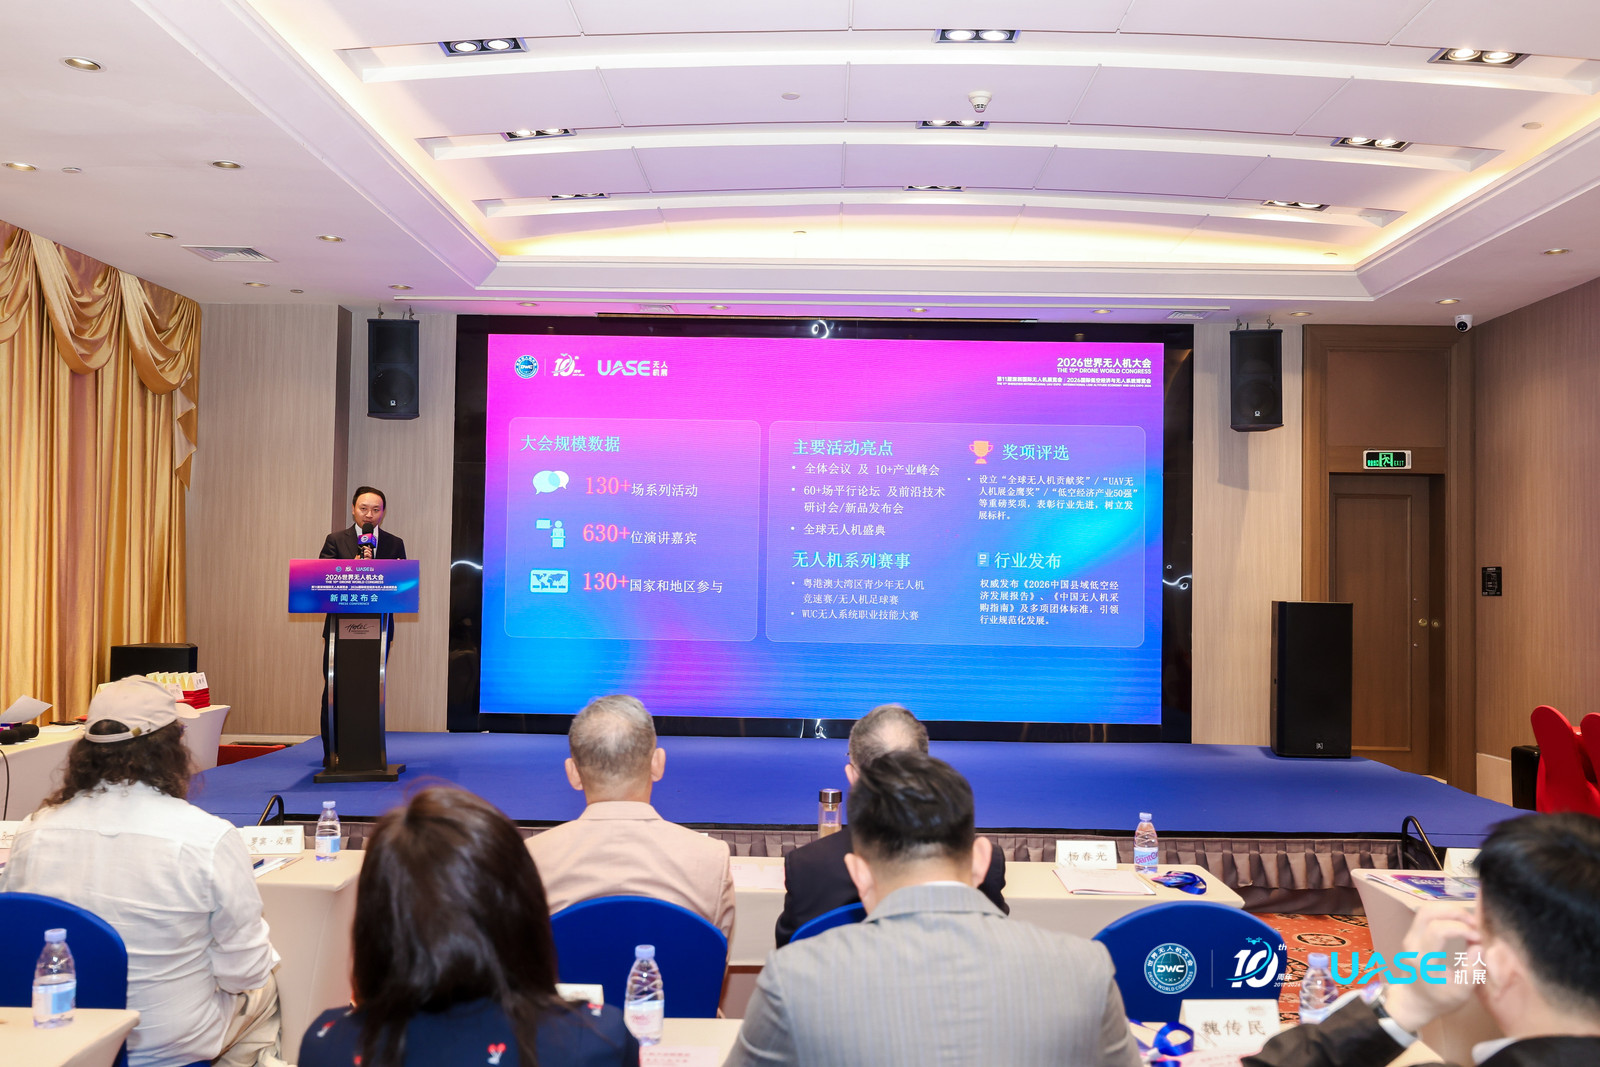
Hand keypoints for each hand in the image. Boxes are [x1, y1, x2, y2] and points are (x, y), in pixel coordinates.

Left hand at [1382, 902, 1478, 1031]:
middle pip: (1427, 912)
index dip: (1460, 929)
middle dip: (1454, 912)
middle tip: (1474, 924)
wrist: (1413, 1002)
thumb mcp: (1461, 993)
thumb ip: (1472, 971)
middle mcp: (1412, 943)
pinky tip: (1460, 924)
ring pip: (1426, 910)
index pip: (1437, 931)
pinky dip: (1445, 914)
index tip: (1478, 938)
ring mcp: (1410, 937)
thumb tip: (1478, 946)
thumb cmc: (1439, 999)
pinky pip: (1427, 915)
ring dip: (1449, 911)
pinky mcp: (1413, 934)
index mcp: (1422, 959)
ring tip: (1469, 923)